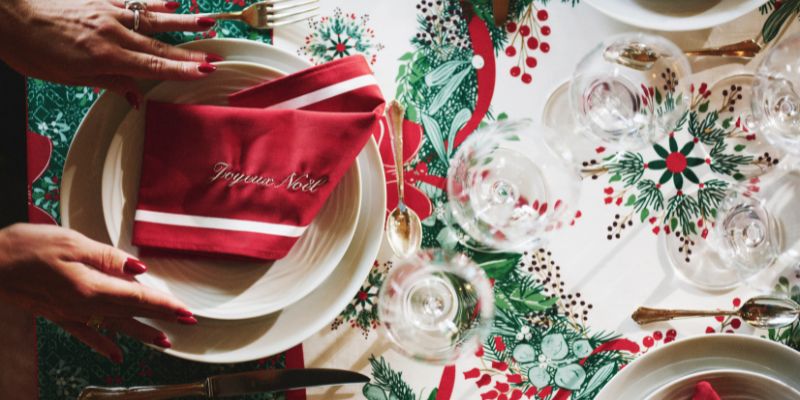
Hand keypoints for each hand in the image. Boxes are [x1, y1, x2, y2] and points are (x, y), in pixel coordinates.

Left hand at [0, 0, 220, 107]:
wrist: (8, 14)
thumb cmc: (32, 49)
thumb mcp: (69, 77)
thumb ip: (107, 83)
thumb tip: (135, 97)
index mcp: (105, 56)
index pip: (152, 65)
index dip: (181, 69)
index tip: (205, 72)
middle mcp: (112, 32)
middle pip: (158, 44)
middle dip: (189, 52)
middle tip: (215, 56)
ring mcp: (107, 12)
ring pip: (152, 19)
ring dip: (181, 23)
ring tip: (207, 23)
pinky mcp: (98, 0)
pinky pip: (133, 2)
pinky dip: (154, 3)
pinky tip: (171, 3)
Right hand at [0, 224, 196, 362]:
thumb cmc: (28, 247)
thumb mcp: (72, 242)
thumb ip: (108, 257)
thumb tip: (138, 268)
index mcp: (91, 286)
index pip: (138, 296)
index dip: (165, 304)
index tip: (185, 310)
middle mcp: (84, 304)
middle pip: (132, 312)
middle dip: (162, 317)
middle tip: (188, 322)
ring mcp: (71, 312)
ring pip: (115, 325)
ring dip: (141, 333)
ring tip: (164, 341)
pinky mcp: (58, 315)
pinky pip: (86, 334)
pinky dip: (104, 344)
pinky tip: (117, 355)